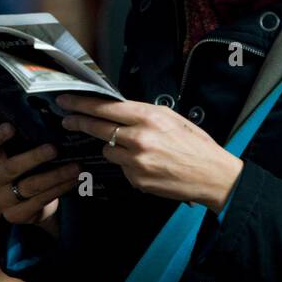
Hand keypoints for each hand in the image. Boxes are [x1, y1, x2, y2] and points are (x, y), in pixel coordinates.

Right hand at [0, 123, 81, 231]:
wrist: (29, 206)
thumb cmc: (27, 172)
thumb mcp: (22, 156)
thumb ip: (27, 143)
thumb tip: (52, 122)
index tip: (11, 127)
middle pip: (11, 168)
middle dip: (34, 157)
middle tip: (54, 149)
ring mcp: (1, 200)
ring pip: (30, 186)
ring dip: (56, 176)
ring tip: (75, 167)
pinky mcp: (14, 215)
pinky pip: (40, 200)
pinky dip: (59, 189)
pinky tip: (73, 181)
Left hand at [55, 94, 243, 212]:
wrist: (214, 176)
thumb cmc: (196, 146)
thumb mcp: (172, 120)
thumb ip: (144, 115)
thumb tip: (118, 110)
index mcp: (149, 117)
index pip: (106, 107)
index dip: (82, 104)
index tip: (67, 101)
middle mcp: (139, 137)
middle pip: (97, 127)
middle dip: (79, 122)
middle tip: (66, 120)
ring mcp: (136, 161)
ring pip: (108, 150)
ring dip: (114, 148)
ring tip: (139, 149)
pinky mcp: (136, 179)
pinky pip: (122, 168)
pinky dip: (129, 165)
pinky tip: (149, 165)